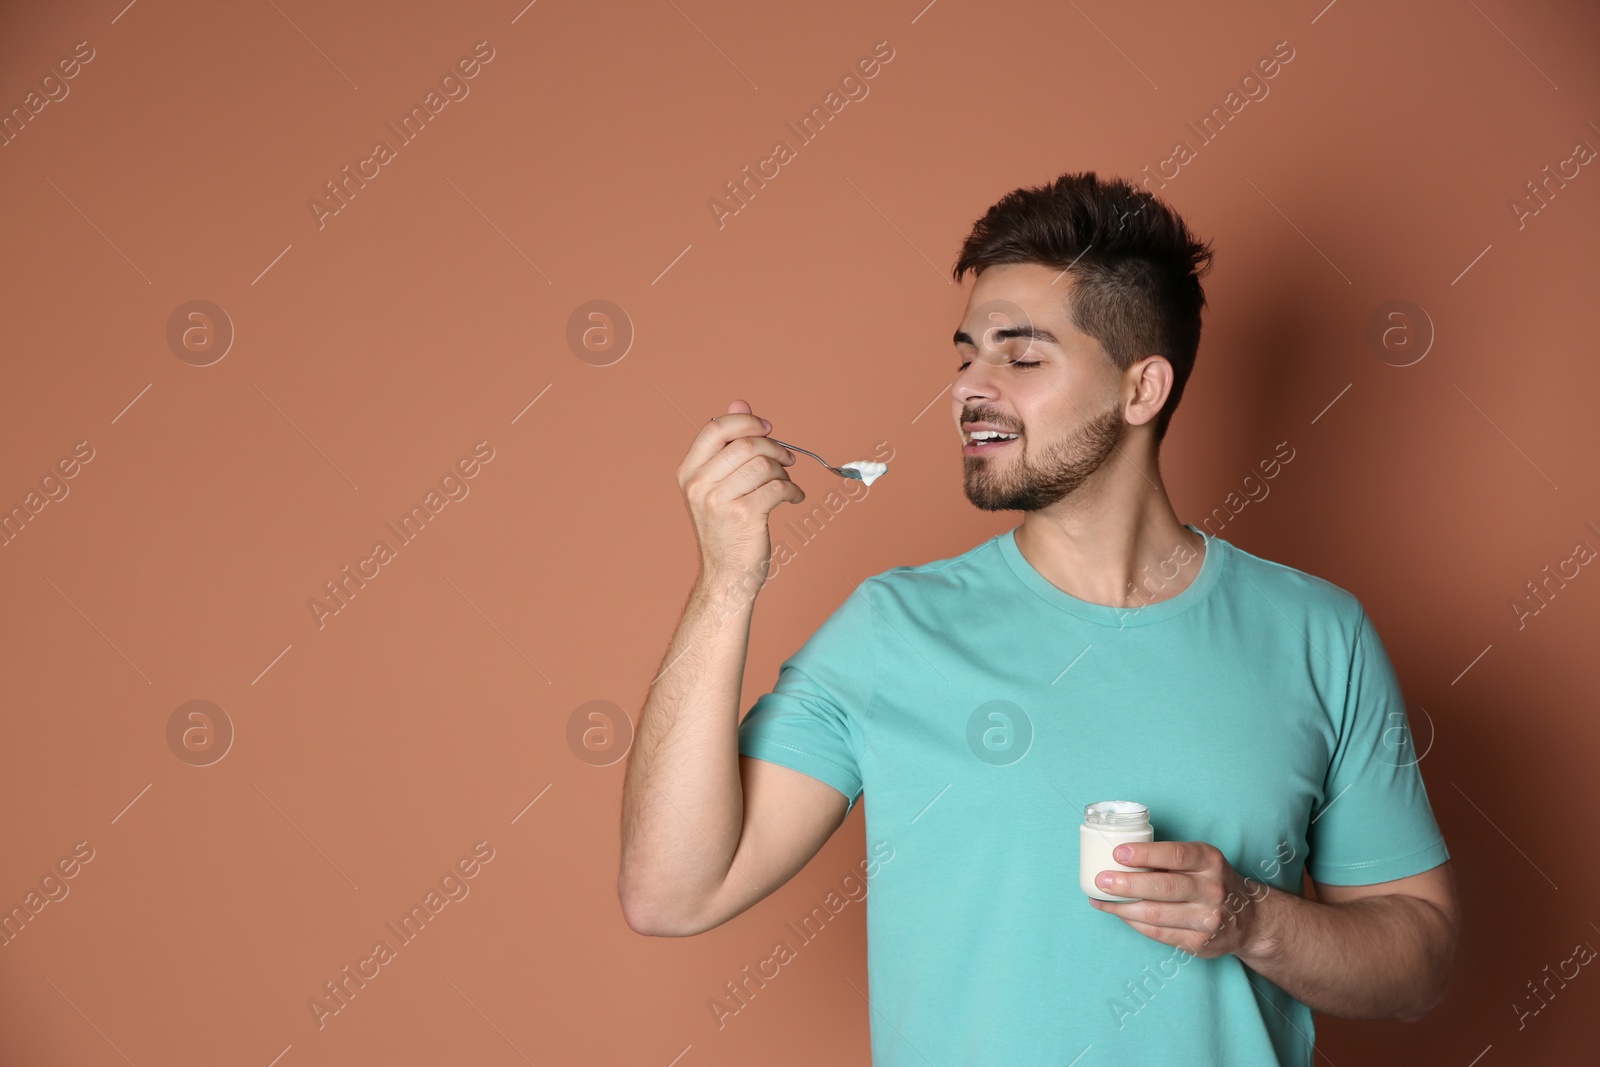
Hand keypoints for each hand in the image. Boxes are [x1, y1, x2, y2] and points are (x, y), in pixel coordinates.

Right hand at [676, 399, 802, 594]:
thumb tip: (740, 402)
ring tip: (786, 484)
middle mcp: (698, 485)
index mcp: (688, 472)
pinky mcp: (744, 516)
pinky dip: (793, 492)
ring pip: (764, 466)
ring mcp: (719, 501)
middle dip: (774, 448)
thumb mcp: (719, 484)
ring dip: (783, 473)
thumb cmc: (726, 529)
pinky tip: (793, 499)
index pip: (715, 429)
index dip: (745, 421)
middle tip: (787, 459)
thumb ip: (728, 444)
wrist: (727, 575)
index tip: (768, 427)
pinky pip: (778, 488)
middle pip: (745, 445)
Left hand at [1088, 840, 1272, 958]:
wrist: (1249, 919)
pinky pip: (1158, 933)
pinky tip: (1119, 913)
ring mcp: (1207, 919)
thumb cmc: (1212, 881)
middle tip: (1101, 881)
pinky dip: (1134, 923)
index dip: (1145, 854)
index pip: (1176, 855)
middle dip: (1128, 884)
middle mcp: (1212, 890)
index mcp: (1210, 861)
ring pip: (1156, 914)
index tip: (1118, 853)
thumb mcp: (1202, 861)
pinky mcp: (1199, 943)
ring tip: (1100, 899)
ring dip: (1122, 908)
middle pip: (1164, 887)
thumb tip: (1119, 856)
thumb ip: (1169, 858)